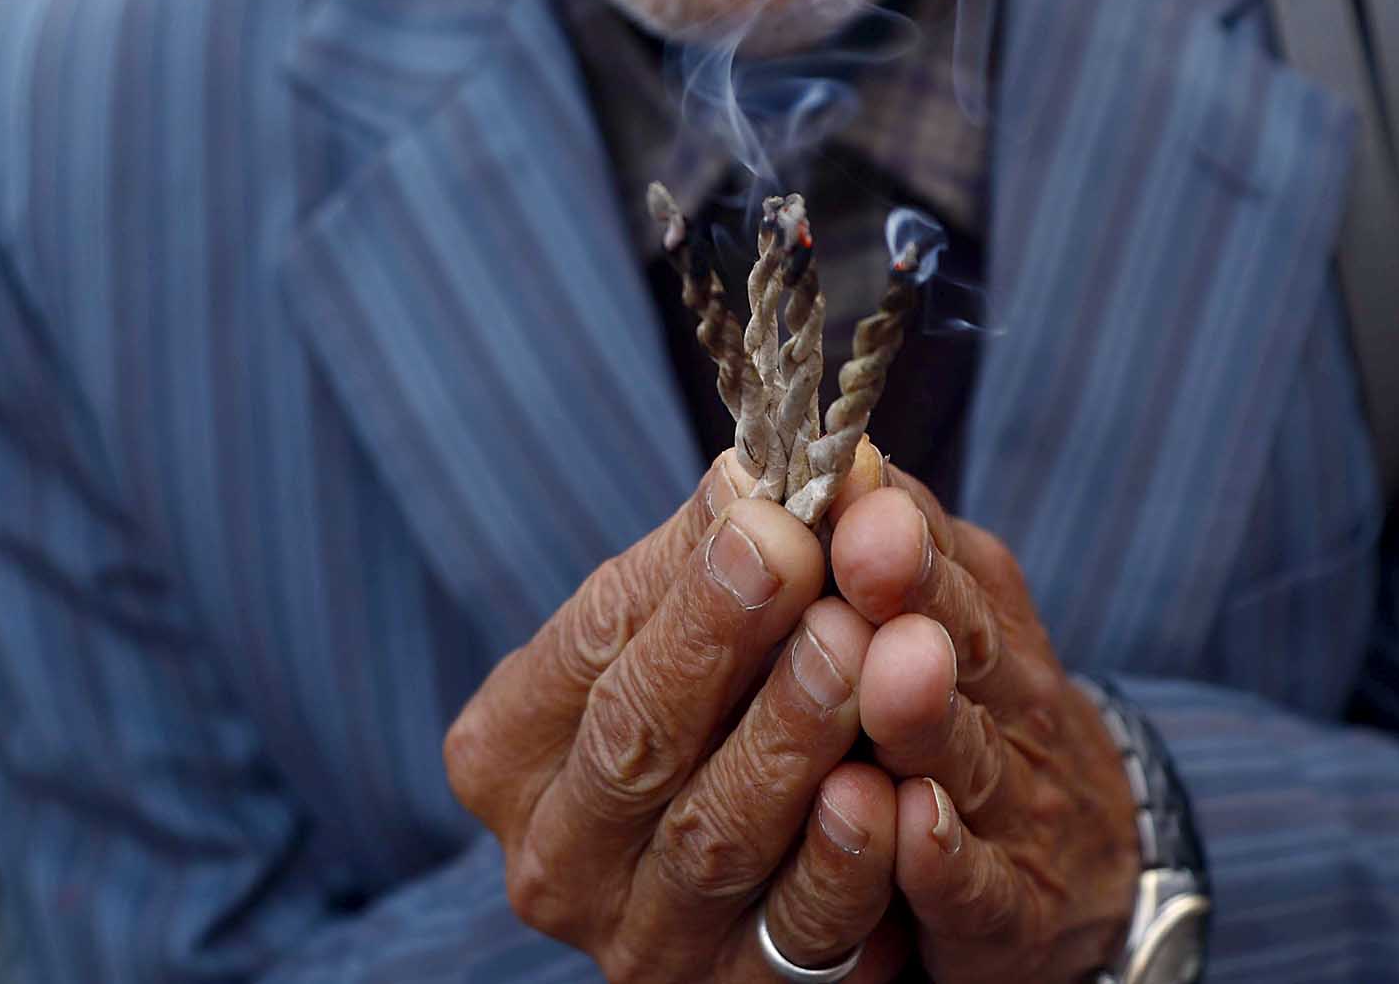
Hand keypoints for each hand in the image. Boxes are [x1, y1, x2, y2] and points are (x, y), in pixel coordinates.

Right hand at [446, 453, 907, 981]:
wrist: (790, 846)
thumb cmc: (728, 696)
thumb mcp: (714, 617)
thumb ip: (733, 543)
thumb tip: (766, 463)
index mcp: (509, 747)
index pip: (591, 649)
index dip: (683, 581)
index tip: (770, 509)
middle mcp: (552, 856)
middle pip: (636, 744)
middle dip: (728, 646)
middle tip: (810, 559)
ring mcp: (639, 942)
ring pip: (713, 836)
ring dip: (792, 736)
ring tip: (862, 646)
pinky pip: (796, 936)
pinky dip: (844, 866)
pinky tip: (889, 793)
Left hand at [829, 470, 1140, 983]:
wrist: (1092, 862)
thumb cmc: (981, 713)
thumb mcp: (956, 611)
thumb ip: (894, 538)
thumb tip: (833, 451)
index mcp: (980, 618)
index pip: (941, 560)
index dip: (895, 521)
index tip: (845, 476)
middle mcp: (1007, 703)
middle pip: (959, 644)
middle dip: (912, 594)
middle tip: (865, 544)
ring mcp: (1013, 811)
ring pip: (965, 758)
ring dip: (924, 715)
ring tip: (887, 668)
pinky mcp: (1009, 914)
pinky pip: (977, 887)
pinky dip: (945, 859)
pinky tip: (911, 827)